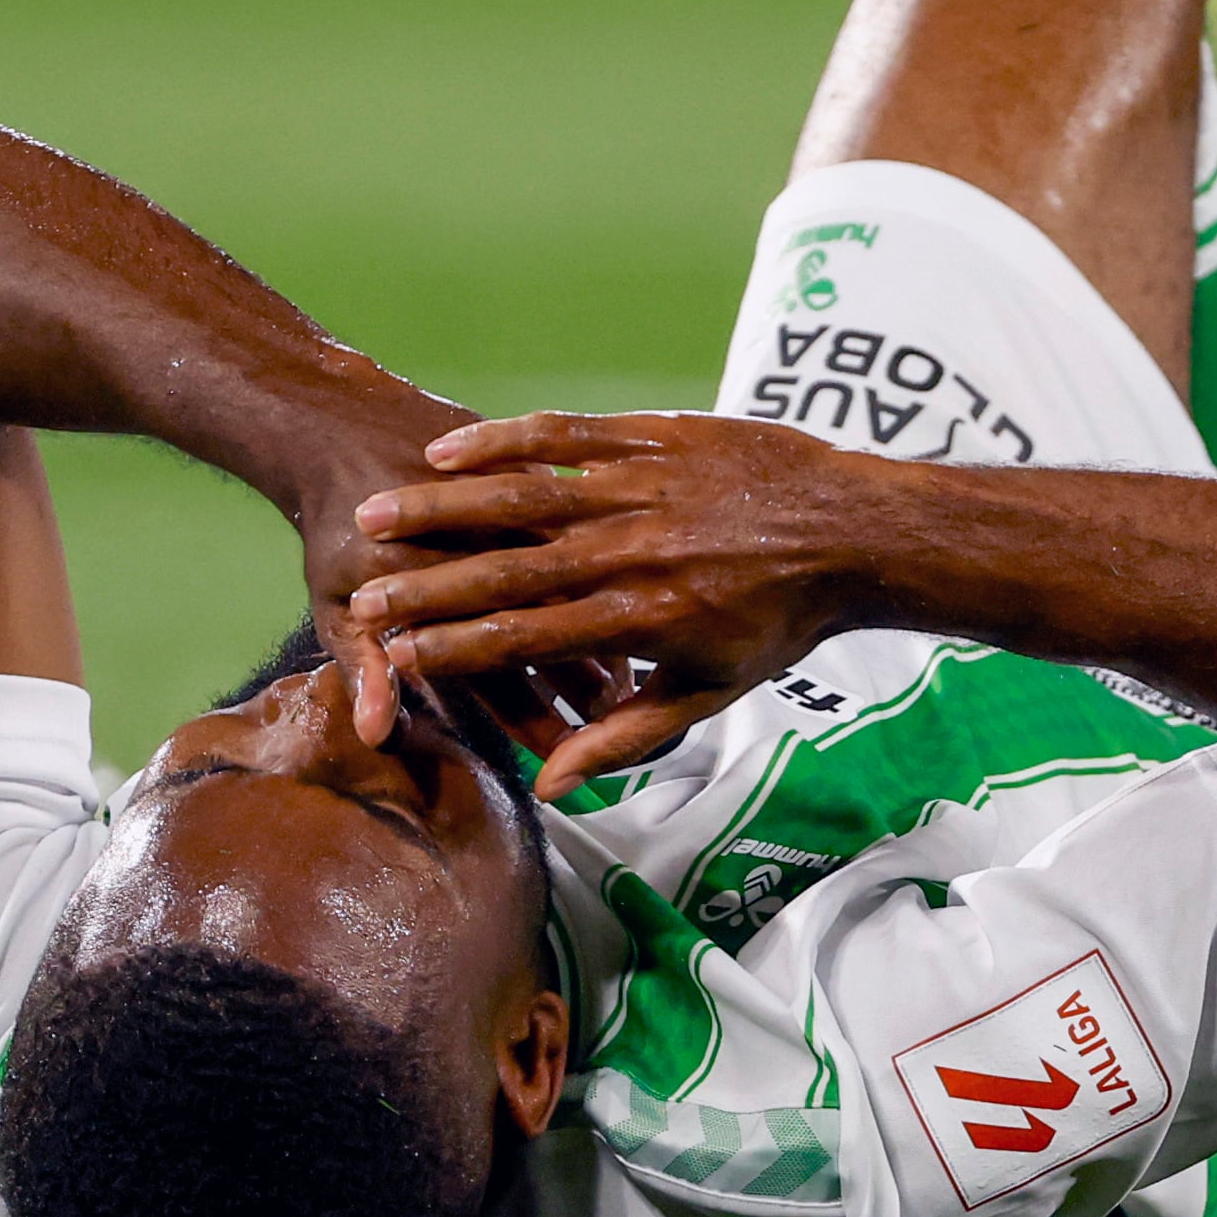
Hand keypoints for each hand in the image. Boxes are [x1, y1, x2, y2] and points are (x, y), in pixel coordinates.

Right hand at [349, 411, 886, 796]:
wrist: (853, 531)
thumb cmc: (779, 620)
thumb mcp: (713, 690)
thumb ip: (629, 734)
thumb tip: (558, 782)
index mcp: (643, 617)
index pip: (528, 638)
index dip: (456, 648)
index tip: (396, 653)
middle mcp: (635, 551)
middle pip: (510, 569)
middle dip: (429, 583)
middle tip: (364, 592)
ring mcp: (642, 488)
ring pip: (524, 495)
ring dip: (444, 505)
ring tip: (378, 512)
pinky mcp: (653, 437)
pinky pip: (566, 434)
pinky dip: (504, 441)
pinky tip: (448, 451)